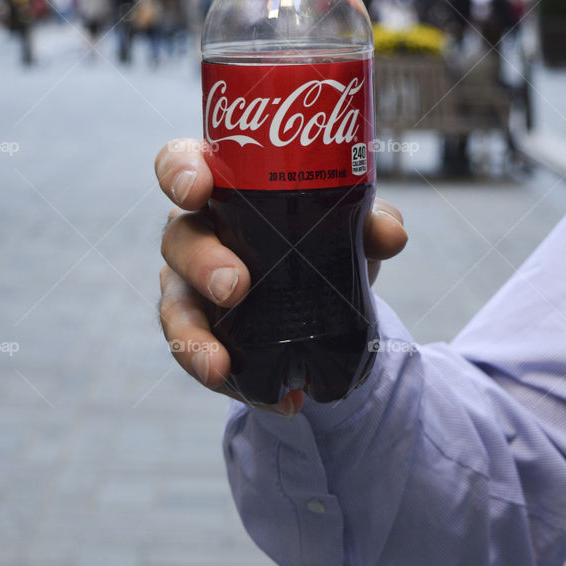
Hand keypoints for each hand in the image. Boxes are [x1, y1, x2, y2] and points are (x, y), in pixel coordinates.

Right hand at [156, 138, 407, 414]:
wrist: (326, 293)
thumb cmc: (321, 233)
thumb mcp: (348, 223)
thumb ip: (369, 219)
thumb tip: (390, 232)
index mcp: (220, 185)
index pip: (180, 163)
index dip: (179, 172)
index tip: (197, 190)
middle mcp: (195, 232)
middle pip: (178, 239)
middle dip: (202, 263)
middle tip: (236, 287)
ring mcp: (190, 287)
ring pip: (174, 308)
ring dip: (193, 339)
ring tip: (220, 366)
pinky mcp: (203, 335)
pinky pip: (205, 360)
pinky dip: (239, 385)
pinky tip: (281, 401)